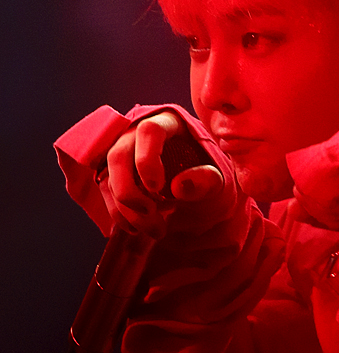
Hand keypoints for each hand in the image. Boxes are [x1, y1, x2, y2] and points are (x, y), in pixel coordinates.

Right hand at [100, 111, 223, 236]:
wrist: (200, 189)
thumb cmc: (209, 178)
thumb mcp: (219, 180)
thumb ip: (207, 180)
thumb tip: (180, 186)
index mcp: (169, 123)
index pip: (149, 131)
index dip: (147, 159)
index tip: (157, 188)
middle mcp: (138, 132)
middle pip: (118, 155)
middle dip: (129, 190)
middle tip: (150, 213)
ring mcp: (123, 152)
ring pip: (108, 176)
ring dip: (126, 208)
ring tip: (155, 229)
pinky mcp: (113, 173)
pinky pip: (106, 192)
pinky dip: (118, 213)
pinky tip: (136, 228)